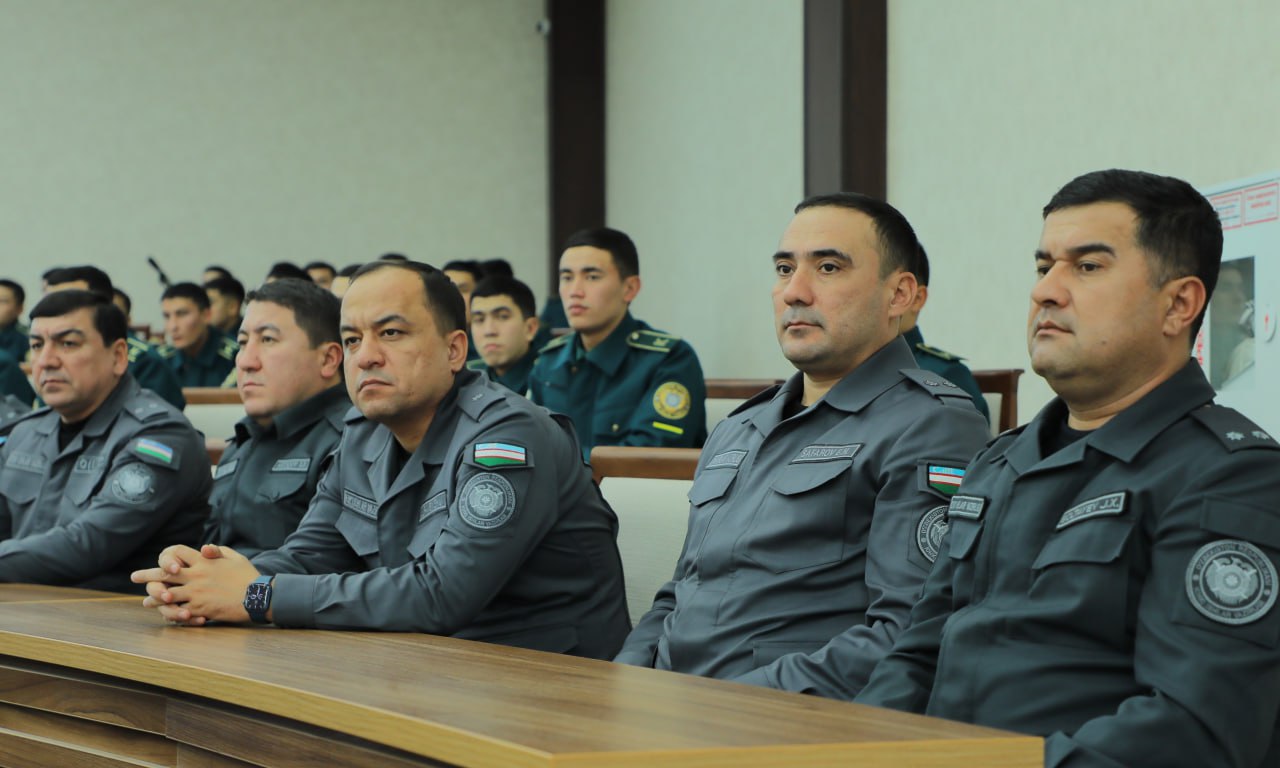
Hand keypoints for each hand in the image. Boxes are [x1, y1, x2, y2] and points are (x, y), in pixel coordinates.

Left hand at [132, 544, 259, 624]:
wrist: (256, 596)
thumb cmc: (247, 575)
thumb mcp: (234, 557)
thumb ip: (216, 552)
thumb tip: (202, 548)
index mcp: (203, 562)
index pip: (177, 553)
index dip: (166, 556)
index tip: (158, 561)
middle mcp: (196, 576)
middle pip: (165, 574)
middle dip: (147, 575)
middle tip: (134, 576)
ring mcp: (196, 594)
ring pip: (167, 595)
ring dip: (154, 597)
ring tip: (146, 600)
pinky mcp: (199, 609)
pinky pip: (179, 611)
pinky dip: (170, 612)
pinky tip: (163, 614)